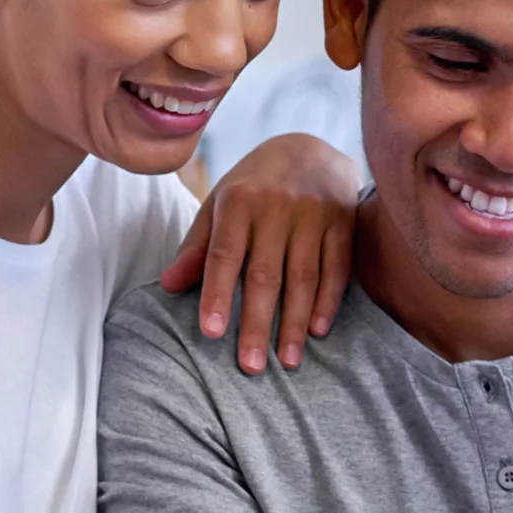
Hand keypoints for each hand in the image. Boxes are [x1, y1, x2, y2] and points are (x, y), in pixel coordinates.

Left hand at [163, 133, 363, 374]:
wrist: (312, 146)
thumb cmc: (255, 185)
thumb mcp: (220, 204)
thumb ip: (198, 245)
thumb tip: (169, 285)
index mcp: (238, 202)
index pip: (224, 255)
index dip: (217, 294)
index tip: (211, 333)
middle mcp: (276, 207)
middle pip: (265, 274)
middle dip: (257, 323)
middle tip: (250, 366)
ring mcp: (314, 214)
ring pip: (303, 277)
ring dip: (294, 322)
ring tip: (286, 361)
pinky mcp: (344, 221)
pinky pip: (337, 267)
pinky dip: (328, 301)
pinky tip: (317, 331)